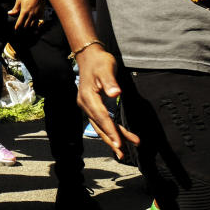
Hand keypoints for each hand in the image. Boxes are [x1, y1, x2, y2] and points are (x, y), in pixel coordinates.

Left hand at [7, 0, 43, 30]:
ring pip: (32, 26)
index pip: (20, 23)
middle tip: (21, 27)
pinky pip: (38, 23)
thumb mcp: (19, 0)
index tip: (16, 29)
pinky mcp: (41, 15)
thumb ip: (15, 8)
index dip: (17, 27)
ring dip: (29, 26)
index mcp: (24, 11)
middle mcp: (31, 15)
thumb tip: (9, 14)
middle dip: (23, 27)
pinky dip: (36, 25)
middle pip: (26, 26)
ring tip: (26, 26)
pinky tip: (33, 25)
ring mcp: (37, 15)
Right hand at [75, 45, 138, 159]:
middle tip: (122, 153)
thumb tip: (115, 93)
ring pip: (100, 126)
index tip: (119, 143)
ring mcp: (87, 106)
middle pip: (99, 126)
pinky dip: (110, 130)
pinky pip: (101, 121)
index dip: (111, 130)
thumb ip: (110, 82)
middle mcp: (85, 104)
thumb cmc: (99, 62)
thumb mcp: (106, 69)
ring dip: (112, 138)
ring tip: (124, 152)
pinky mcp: (92, 107)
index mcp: (88, 97)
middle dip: (111, 140)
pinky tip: (119, 138)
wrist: (89, 57)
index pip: (101, 117)